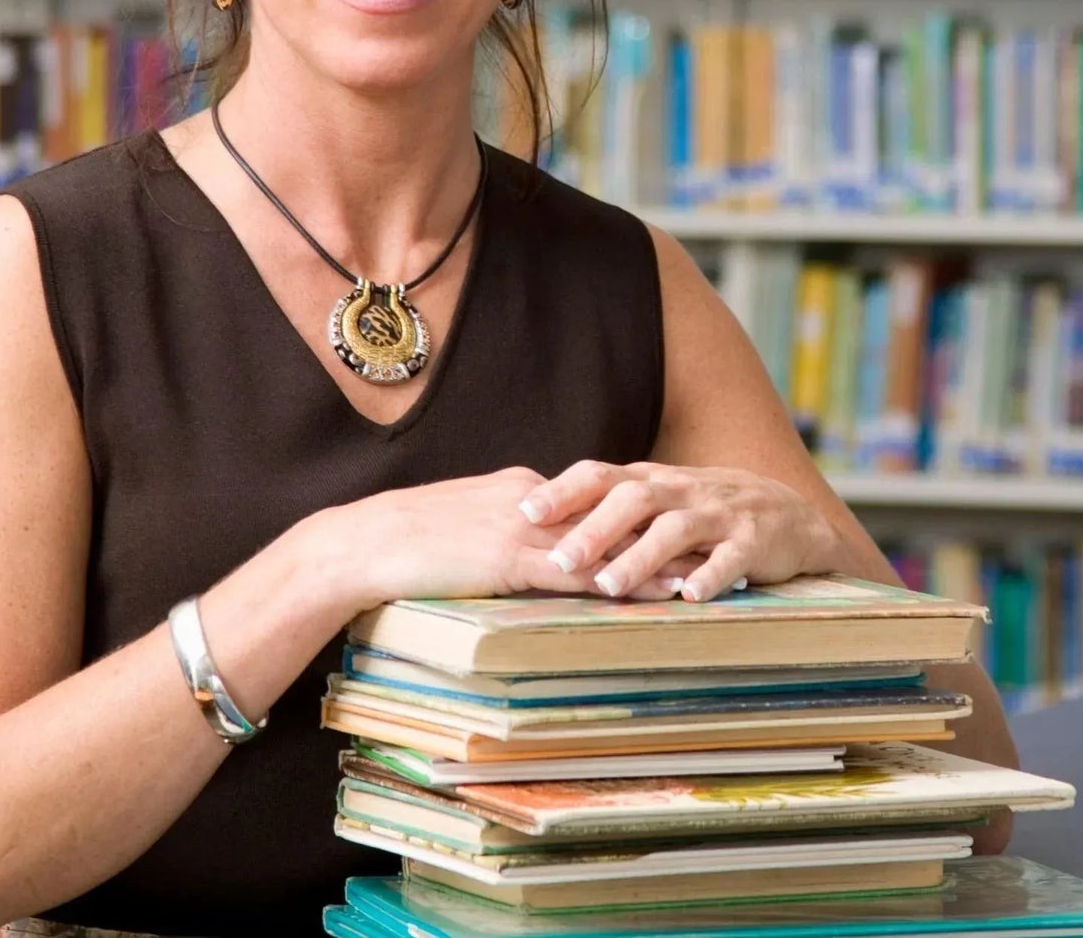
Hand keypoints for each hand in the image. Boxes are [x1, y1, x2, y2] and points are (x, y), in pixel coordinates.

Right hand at [337, 467, 693, 611]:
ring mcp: (524, 527)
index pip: (599, 498)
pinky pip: (579, 574)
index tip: (687, 519)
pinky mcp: (510, 559)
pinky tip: (655, 594)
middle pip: (617, 513)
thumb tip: (538, 548)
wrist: (363, 542)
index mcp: (526, 487)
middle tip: (718, 538)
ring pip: (608, 543)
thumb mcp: (468, 524)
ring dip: (661, 558)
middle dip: (668, 528)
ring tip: (709, 568)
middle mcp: (534, 499)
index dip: (646, 511)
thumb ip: (508, 528)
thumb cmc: (407, 539)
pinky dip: (623, 582)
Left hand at [517, 460, 840, 603]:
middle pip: (633, 500)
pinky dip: (709, 576)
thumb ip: (610, 509)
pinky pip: (730, 558)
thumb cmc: (705, 511)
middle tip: (559, 561)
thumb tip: (540, 526)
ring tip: (608, 586)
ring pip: (675, 529)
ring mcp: (719, 514)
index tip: (523, 512)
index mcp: (652, 480)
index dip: (563, 491)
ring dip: (640, 557)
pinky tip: (689, 598)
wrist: (789, 514)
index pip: (600, 475)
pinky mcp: (753, 542)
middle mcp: (681, 490)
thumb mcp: (659, 501)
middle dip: (594, 529)